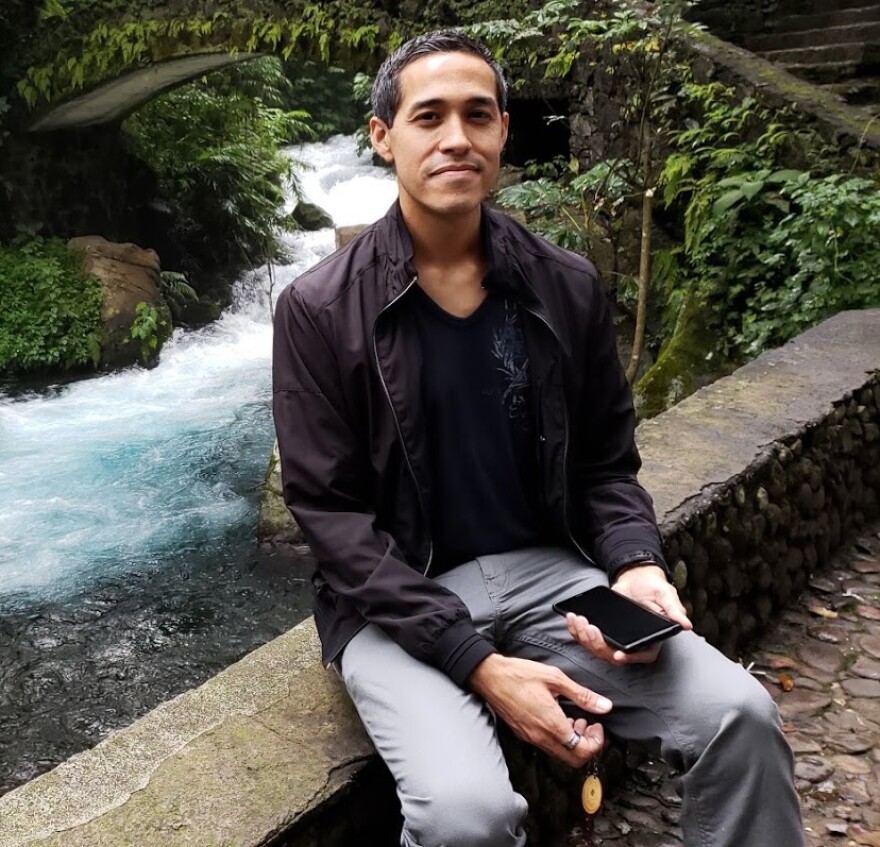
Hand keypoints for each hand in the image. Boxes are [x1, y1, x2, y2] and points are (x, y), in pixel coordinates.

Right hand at [467, 654, 610, 766]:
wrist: (489, 676)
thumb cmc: (519, 674)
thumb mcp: (555, 678)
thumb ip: (582, 695)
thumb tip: (604, 706)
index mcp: (552, 724)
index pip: (583, 751)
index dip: (596, 741)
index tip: (596, 725)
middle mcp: (541, 736)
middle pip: (574, 760)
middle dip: (587, 745)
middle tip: (588, 725)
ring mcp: (531, 738)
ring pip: (560, 754)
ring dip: (573, 742)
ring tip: (573, 719)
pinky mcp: (523, 734)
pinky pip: (547, 746)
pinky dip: (559, 738)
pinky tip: (558, 718)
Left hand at [567, 564, 692, 665]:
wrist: (637, 578)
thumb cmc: (654, 588)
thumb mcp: (666, 596)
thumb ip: (674, 611)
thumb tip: (686, 625)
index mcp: (651, 641)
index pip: (641, 656)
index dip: (630, 658)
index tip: (618, 654)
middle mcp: (632, 644)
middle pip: (612, 654)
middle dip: (597, 643)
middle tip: (589, 627)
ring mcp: (615, 639)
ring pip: (596, 648)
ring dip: (584, 637)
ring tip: (578, 619)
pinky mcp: (602, 631)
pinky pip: (587, 638)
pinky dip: (576, 630)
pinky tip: (571, 618)